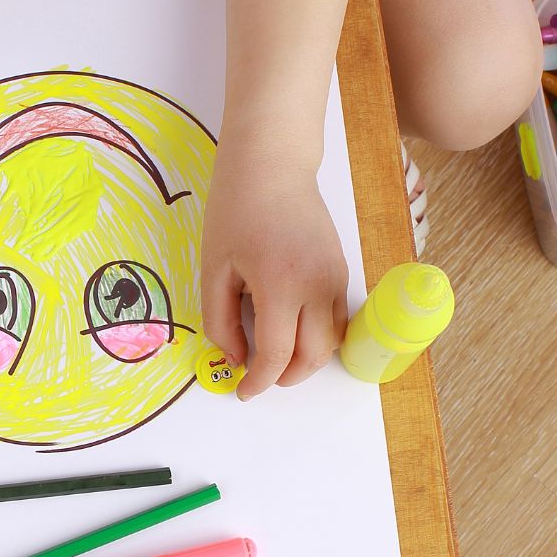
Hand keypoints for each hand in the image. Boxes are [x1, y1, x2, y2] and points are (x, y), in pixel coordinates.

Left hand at [200, 144, 348, 398]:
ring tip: (277, 357)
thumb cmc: (236, 211)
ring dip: (307, 359)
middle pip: (314, 356)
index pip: (276, 354)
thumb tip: (236, 359)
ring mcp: (335, 278)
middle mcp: (317, 286)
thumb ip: (221, 321)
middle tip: (260, 378)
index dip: (258, 381)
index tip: (243, 390)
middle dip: (287, 377)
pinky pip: (338, 318)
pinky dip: (319, 336)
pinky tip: (293, 331)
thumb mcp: (215, 270)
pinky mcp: (341, 270)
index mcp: (281, 286)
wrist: (273, 167)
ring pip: (332, 341)